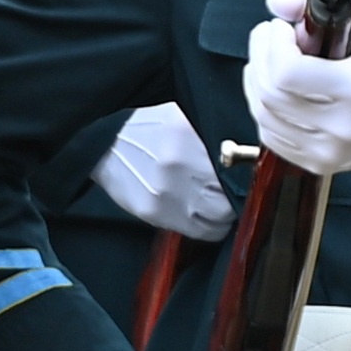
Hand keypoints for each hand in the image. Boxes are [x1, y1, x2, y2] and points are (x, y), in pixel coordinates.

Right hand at [91, 102, 237, 239]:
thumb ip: (211, 136)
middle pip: (228, 200)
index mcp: (188, 139)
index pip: (235, 170)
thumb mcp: (181, 120)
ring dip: (223, 217)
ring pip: (217, 221)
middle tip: (233, 195)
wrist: (104, 146)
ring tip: (217, 205)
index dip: (245, 178)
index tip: (245, 179)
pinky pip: (196, 231)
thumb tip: (246, 152)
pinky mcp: (155, 213)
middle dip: (236, 201)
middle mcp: (178, 167)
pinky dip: (206, 227)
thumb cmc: (146, 130)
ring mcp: (166, 194)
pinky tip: (201, 213)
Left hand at [246, 0, 350, 176]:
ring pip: (263, 115)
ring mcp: (328, 150)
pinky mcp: (319, 163)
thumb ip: (323, 7)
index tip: (281, 27)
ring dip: (257, 81)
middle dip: (260, 55)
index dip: (273, 43)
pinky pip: (271, 136)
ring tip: (274, 62)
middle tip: (272, 37)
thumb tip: (279, 4)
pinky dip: (266, 110)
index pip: (287, 72)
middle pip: (268, 92)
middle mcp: (340, 127)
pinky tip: (279, 92)